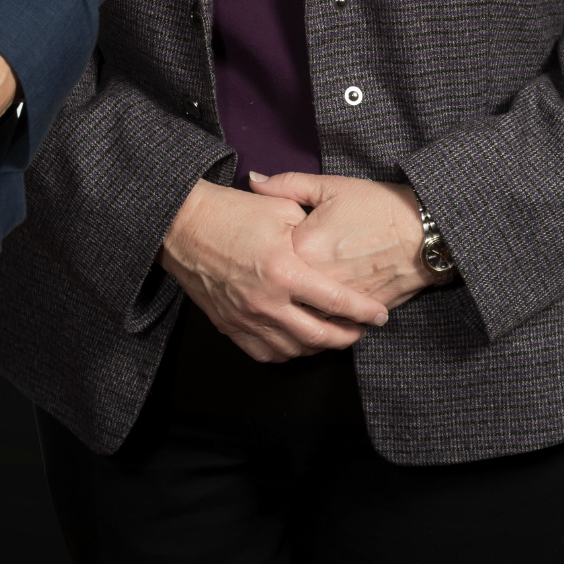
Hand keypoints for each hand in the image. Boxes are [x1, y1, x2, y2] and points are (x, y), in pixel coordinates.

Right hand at [160, 177, 388, 360]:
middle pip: (318, 335)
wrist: (184, 226)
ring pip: (293, 350)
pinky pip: (265, 353)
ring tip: (334, 335)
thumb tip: (335, 249)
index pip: (335, 301)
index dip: (363, 311)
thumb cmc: (233, 213)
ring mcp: (245, 318)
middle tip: (361, 330)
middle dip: (347, 337)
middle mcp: (266, 301)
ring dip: (318, 347)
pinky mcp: (229, 326)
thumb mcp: (282, 210)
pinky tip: (300, 342)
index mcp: (283, 269)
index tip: (379, 314)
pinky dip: (288, 352)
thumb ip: (312, 230)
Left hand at [245, 171, 435, 310]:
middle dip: (275, 283)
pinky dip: (321, 321)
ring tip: (296, 297)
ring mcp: (332, 303)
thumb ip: (287, 185)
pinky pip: (326, 326)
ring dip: (294, 309)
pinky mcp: (352, 316)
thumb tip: (253, 181)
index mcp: (300, 248)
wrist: (425, 231)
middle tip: (277, 273)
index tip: (272, 243)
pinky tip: (320, 311)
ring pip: (300, 315)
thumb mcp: (332, 186)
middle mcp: (311, 281)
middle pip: (278, 291)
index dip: (268, 249)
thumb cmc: (380, 206)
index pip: (266, 256)